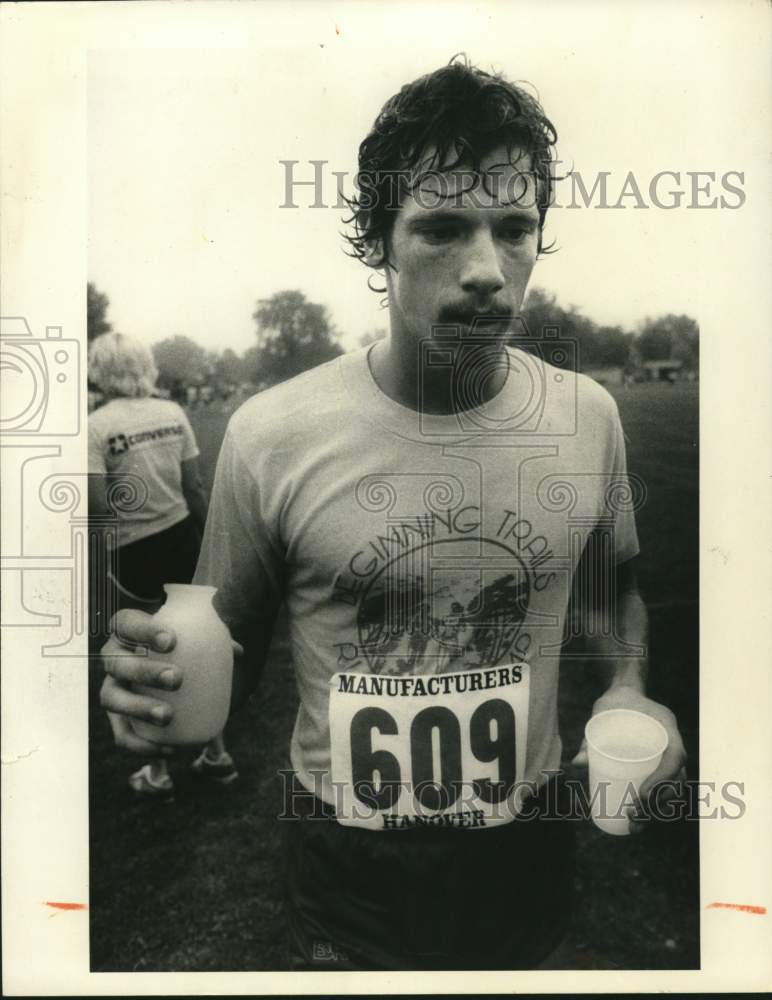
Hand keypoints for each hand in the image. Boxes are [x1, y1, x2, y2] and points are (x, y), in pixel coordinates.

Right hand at [100, 609, 243, 754]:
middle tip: (177, 678)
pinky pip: (122, 735)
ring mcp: (111, 688)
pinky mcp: (117, 718)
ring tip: (168, 716)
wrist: (166, 664)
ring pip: (111, 699)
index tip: (172, 641)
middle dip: (144, 671)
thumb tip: (237, 651)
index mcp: (127, 630)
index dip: (144, 631)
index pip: (127, 623)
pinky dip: (142, 745)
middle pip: (116, 662)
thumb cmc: (182, 642)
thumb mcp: (194, 632)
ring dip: (138, 708)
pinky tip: (170, 750)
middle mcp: (112, 658)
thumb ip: (212, 636)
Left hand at [571, 685, 687, 831]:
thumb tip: (577, 763)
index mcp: (665, 725)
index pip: (675, 756)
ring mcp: (670, 753)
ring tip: (634, 823)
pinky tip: (642, 820)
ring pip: (674, 788)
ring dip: (658, 810)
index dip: (663, 778)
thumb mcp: (602, 712)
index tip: (642, 795)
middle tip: (632, 814)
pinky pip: (667, 788)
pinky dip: (657, 806)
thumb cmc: (614, 702)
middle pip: (677, 779)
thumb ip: (590, 736)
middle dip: (658, 803)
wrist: (626, 691)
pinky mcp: (662, 763)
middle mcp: (673, 741)